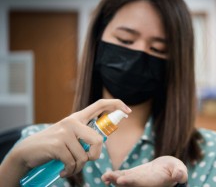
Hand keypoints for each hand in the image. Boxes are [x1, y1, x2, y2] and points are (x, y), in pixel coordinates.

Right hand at [0, 99, 130, 185]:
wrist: (26, 152)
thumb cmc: (51, 147)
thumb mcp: (69, 136)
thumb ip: (83, 135)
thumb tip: (101, 141)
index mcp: (77, 118)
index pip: (100, 105)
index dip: (116, 105)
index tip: (128, 112)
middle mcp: (72, 122)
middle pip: (98, 140)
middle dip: (95, 156)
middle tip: (86, 161)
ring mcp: (65, 132)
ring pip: (85, 156)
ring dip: (78, 167)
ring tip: (68, 166)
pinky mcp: (58, 144)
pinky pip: (74, 163)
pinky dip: (70, 171)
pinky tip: (63, 170)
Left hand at [101, 156, 187, 186]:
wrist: (169, 171)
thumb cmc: (176, 170)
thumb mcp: (180, 171)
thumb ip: (179, 173)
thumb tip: (180, 175)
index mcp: (154, 183)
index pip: (141, 184)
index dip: (131, 182)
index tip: (122, 180)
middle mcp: (143, 185)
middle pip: (129, 185)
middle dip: (118, 182)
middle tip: (108, 178)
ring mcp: (136, 181)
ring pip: (123, 182)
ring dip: (113, 180)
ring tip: (105, 177)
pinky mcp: (132, 176)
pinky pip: (121, 176)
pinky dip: (113, 177)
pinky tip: (106, 176)